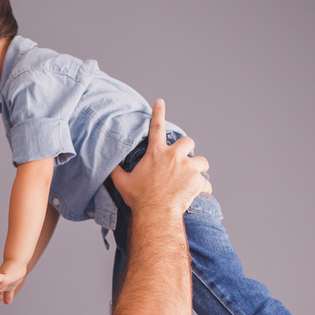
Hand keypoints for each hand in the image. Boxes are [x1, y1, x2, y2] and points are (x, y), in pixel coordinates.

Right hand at [109, 99, 210, 214]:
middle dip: (188, 150)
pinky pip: (206, 183)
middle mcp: (174, 156)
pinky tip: (198, 195)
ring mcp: (188, 167)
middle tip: (184, 160)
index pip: (156, 127)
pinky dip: (203, 189)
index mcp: (156, 153)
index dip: (158, 112)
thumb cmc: (139, 198)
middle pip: (188, 142)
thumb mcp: (122, 183)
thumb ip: (116, 171)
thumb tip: (109, 165)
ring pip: (202, 161)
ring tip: (192, 179)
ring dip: (198, 169)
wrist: (155, 213)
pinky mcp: (198, 180)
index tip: (160, 101)